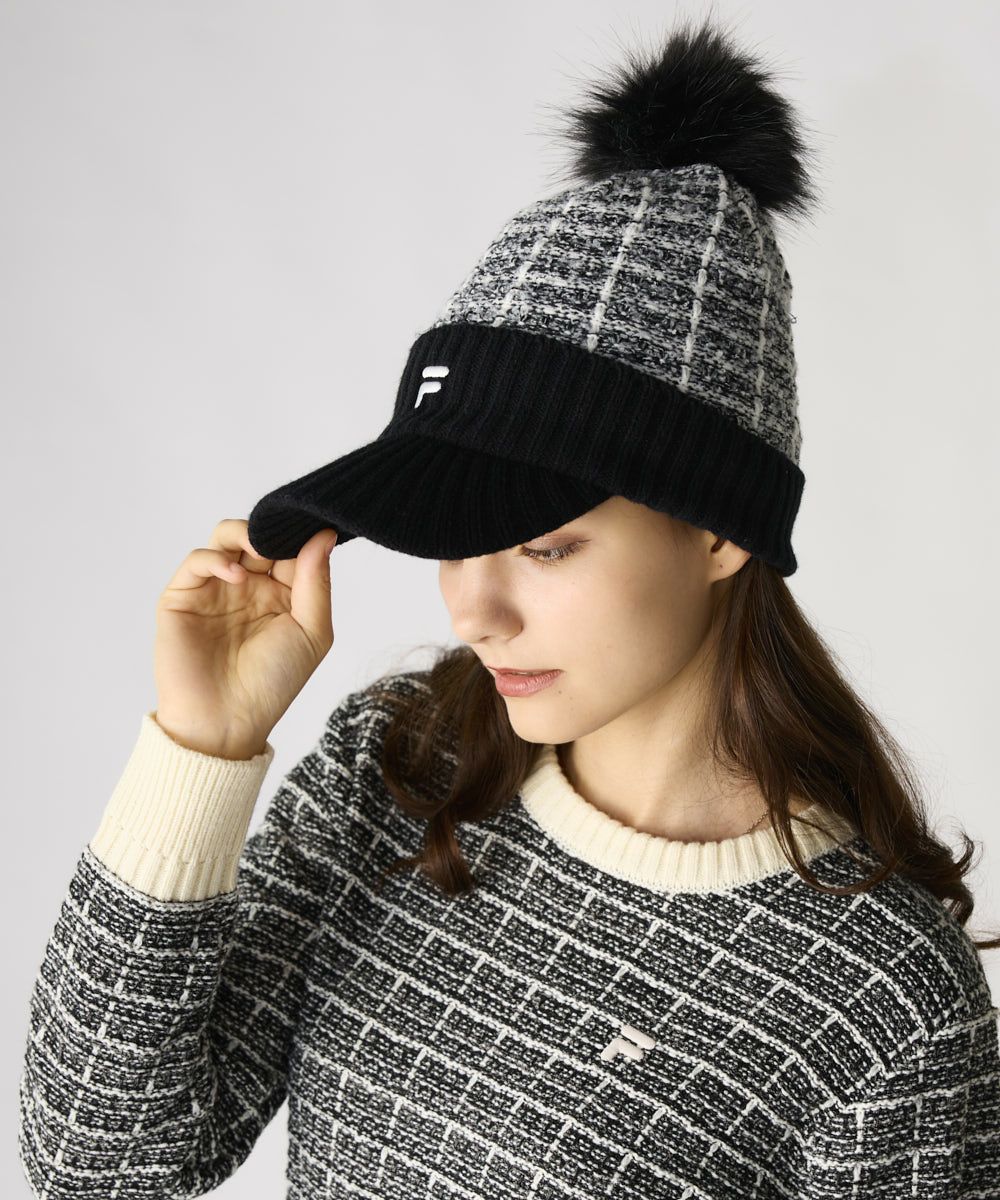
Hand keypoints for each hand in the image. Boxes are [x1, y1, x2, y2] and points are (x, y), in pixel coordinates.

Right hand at [152, 518, 338, 757]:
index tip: (315, 524)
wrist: (226, 722)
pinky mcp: (183, 597)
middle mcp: (249, 586)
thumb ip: (317, 582)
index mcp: (282, 594)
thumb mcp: (312, 632)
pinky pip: (197, 561)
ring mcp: (215, 589)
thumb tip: (324, 535)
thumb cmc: (273, 683)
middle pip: (259, 536)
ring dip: (243, 533)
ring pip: (225, 538)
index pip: (292, 548)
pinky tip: (236, 576)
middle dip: (274, 529)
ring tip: (259, 547)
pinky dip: (216, 559)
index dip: (302, 535)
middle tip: (285, 532)